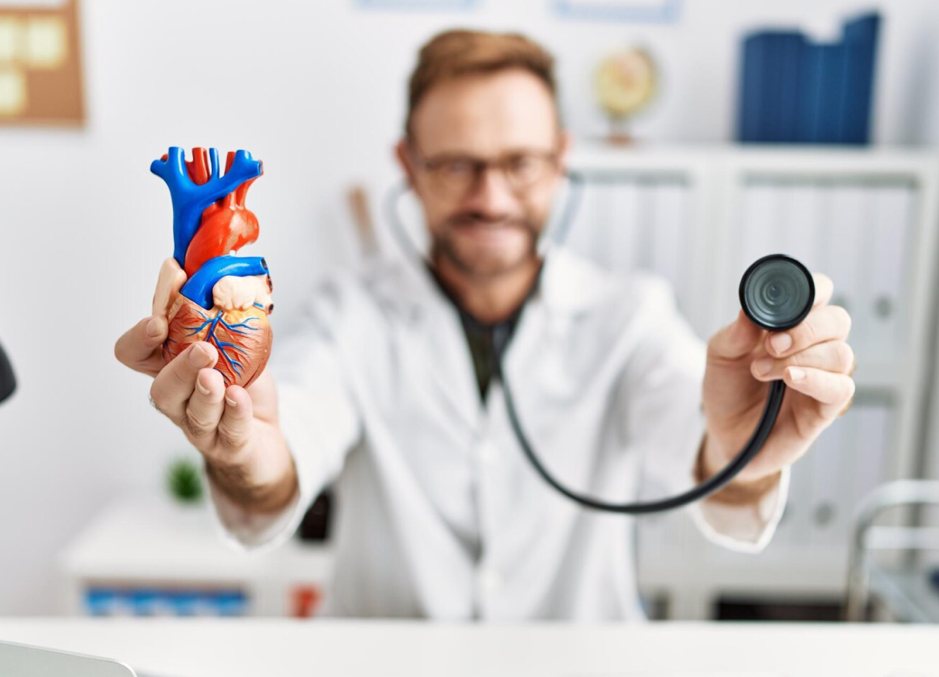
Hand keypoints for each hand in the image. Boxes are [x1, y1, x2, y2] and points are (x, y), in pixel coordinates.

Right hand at [114, 258, 295, 510]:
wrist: (262, 435)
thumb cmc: (241, 384)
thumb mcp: (234, 341)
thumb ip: (221, 309)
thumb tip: (218, 259)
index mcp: (170, 366)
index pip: (134, 353)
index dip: (139, 337)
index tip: (158, 320)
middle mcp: (178, 398)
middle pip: (161, 389)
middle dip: (179, 367)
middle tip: (204, 349)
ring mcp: (200, 425)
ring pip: (190, 413)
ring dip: (203, 392)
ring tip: (216, 376)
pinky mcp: (228, 445)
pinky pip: (227, 432)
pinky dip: (233, 414)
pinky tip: (239, 398)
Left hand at [700, 272, 855, 486]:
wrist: (724, 433)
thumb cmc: (729, 389)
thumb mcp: (720, 355)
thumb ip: (735, 333)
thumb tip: (750, 311)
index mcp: (793, 324)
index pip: (820, 293)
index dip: (812, 290)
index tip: (784, 304)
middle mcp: (815, 347)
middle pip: (838, 320)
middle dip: (805, 329)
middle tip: (770, 345)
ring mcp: (824, 376)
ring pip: (840, 354)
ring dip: (800, 358)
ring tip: (761, 370)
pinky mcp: (825, 408)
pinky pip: (840, 388)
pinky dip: (816, 379)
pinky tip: (790, 378)